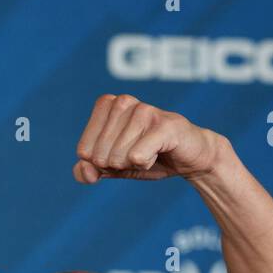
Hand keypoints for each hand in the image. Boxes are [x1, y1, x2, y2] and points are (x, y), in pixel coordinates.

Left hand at [72, 94, 225, 181]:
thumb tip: (84, 171)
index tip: (121, 153)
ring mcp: (143, 110)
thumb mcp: (112, 166)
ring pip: (118, 157)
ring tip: (151, 151)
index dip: (101, 163)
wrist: (188, 158)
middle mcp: (122, 102)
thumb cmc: (147, 156)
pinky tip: (159, 152)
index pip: (84, 150)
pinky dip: (146, 163)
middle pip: (99, 156)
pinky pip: (137, 156)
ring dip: (134, 164)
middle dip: (118, 165)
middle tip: (138, 153)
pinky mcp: (163, 124)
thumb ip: (89, 170)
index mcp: (106, 105)